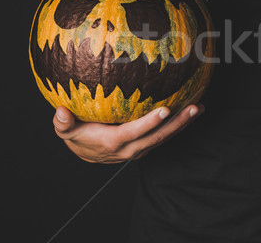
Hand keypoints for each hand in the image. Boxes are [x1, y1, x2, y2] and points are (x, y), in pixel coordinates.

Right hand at [53, 104, 203, 162]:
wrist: (87, 153)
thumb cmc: (77, 136)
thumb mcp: (66, 130)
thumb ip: (63, 123)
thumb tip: (60, 112)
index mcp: (114, 142)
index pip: (135, 132)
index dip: (150, 123)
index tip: (165, 110)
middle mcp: (132, 148)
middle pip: (159, 136)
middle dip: (178, 123)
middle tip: (195, 107)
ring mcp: (141, 148)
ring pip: (166, 137)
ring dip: (184, 124)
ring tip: (200, 107)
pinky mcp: (146, 144)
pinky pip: (165, 135)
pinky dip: (179, 124)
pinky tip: (192, 109)